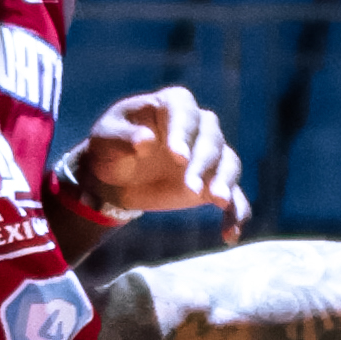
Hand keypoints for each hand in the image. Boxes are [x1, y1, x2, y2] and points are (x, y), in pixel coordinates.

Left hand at [70, 87, 247, 237]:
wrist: (116, 175)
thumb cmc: (110, 148)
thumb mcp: (105, 139)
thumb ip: (123, 138)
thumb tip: (145, 141)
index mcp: (171, 105)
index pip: (184, 112)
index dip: (183, 133)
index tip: (177, 157)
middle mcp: (198, 125)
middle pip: (211, 139)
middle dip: (203, 164)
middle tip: (190, 189)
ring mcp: (209, 154)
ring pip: (228, 164)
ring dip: (225, 183)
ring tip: (219, 203)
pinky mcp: (214, 183)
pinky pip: (234, 197)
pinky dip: (235, 214)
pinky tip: (230, 235)